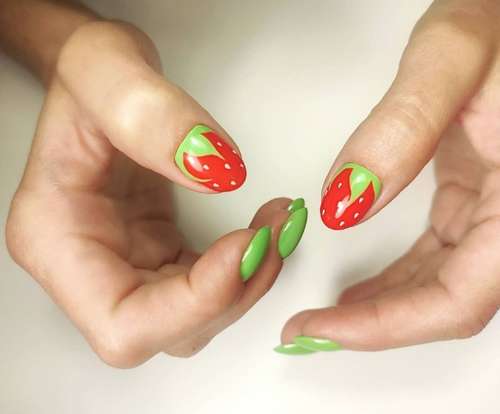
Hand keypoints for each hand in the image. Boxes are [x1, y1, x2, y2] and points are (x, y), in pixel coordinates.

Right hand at [5, 21, 306, 366]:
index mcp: (55, 241)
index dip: (194, 303)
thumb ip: (154, 116)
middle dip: (235, 291)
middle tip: (278, 230)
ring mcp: (127, 266)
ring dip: (249, 279)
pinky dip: (244, 264)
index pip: (124, 323)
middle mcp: (89, 269)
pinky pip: (209, 284)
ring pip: (197, 316)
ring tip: (280, 221)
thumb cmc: (87, 74)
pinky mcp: (159, 255)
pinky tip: (264, 225)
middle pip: (169, 331)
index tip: (247, 244)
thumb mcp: (106, 68)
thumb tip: (220, 174)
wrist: (100, 78)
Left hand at [279, 0, 499, 353]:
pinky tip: (364, 283)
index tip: (321, 328)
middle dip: (375, 324)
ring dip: (384, 305)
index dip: (386, 327)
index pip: (458, 300)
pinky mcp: (479, 199)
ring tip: (327, 313)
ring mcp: (497, 212)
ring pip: (443, 284)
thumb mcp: (453, 57)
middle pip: (447, 303)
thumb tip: (346, 203)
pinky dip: (399, 276)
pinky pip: (440, 255)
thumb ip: (402, 129)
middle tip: (309, 329)